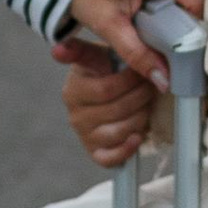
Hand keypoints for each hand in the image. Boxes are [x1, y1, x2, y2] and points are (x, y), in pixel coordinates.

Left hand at [58, 0, 203, 82]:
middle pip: (196, 1)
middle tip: (184, 59)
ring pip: (189, 1)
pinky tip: (166, 34)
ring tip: (174, 49)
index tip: (196, 55)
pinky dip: (175, 16)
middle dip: (192, 31)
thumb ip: (137, 54)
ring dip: (184, 25)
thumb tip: (163, 80)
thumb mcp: (109, 26)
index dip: (201, 28)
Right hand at [60, 48, 158, 169]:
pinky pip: (110, 158)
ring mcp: (85, 135)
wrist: (109, 91)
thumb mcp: (96, 54)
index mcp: (73, 90)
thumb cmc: (107, 71)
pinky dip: (127, 149)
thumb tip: (57, 49)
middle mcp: (75, 115)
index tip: (143, 72)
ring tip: (146, 105)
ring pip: (118, 132)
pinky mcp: (95, 152)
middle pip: (117, 111)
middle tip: (151, 86)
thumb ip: (80, 49)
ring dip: (140, 118)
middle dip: (141, 97)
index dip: (132, 82)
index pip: (106, 90)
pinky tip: (137, 135)